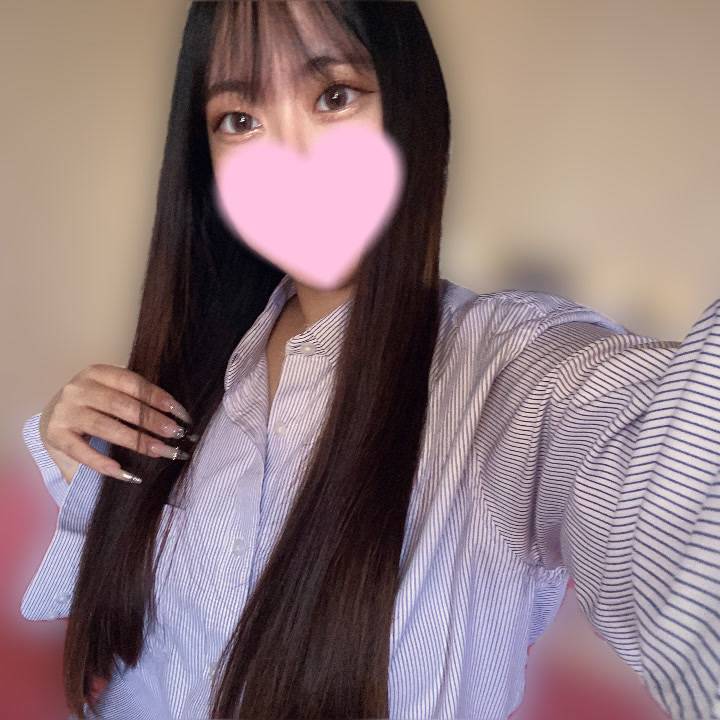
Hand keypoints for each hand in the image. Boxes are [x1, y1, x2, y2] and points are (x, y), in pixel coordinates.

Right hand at [38, 363, 195, 484]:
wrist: (54, 419)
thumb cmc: (94, 407)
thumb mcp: (112, 394)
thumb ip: (137, 399)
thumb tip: (177, 416)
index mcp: (97, 373)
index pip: (133, 383)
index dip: (158, 398)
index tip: (181, 414)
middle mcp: (78, 388)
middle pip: (121, 405)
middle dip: (151, 420)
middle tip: (175, 434)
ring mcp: (65, 412)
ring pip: (104, 426)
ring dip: (135, 440)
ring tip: (160, 451)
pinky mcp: (56, 435)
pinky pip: (82, 451)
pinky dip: (102, 463)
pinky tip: (123, 472)